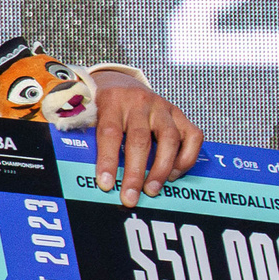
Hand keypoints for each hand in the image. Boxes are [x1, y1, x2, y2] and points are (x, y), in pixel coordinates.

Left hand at [89, 71, 203, 205]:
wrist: (120, 82)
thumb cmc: (103, 105)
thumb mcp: (89, 114)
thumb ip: (88, 137)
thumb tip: (86, 169)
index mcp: (112, 101)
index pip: (110, 133)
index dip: (108, 161)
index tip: (106, 184)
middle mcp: (139, 103)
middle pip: (140, 140)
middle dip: (135, 172)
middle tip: (130, 197)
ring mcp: (163, 107)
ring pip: (169, 139)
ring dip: (162, 169)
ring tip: (152, 190)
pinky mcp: (179, 114)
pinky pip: (193, 136)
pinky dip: (186, 158)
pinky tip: (173, 174)